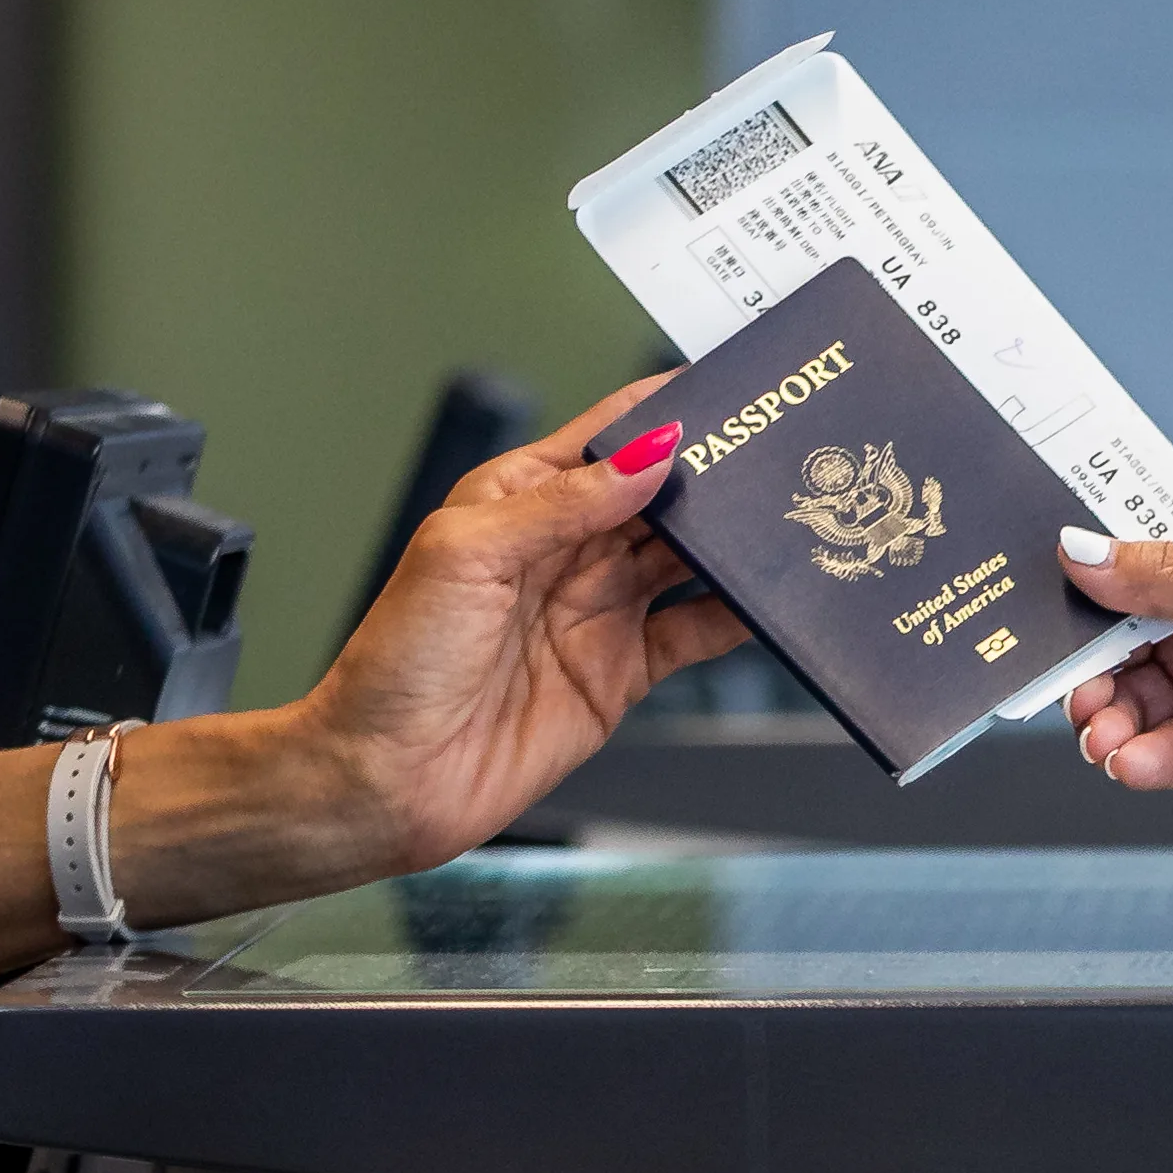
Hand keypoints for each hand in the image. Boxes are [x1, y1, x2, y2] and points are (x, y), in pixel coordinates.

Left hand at [283, 380, 747, 870]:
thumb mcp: (466, 555)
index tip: (724, 393)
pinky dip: (734, 615)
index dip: (663, 411)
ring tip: (780, 518)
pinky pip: (694, 631)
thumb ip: (562, 504)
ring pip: (685, 558)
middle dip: (712, 474)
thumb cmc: (397, 665)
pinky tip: (763, 599)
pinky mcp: (623, 670)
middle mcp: (564, 549)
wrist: (391, 779)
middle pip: (658, 495)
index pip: (606, 439)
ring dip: (729, 541)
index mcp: (518, 501)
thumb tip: (647, 457)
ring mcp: (598, 609)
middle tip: (772, 457)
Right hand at [1058, 506, 1172, 959]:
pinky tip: (1130, 760)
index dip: (1085, 549)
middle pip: (1120, 624)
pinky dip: (1139, 757)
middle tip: (1056, 672)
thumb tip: (1080, 550)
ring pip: (1132, 693)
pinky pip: (1164, 751)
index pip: (1142, 536)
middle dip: (1082, 649)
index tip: (1025, 565)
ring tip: (1098, 729)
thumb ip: (1172, 575)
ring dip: (1104, 711)